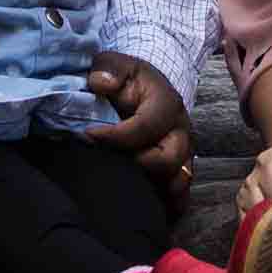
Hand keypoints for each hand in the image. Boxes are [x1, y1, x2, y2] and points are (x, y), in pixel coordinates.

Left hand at [85, 51, 192, 206]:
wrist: (147, 89)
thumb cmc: (128, 79)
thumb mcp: (115, 64)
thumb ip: (107, 69)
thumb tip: (100, 83)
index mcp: (167, 104)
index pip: (145, 126)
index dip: (115, 135)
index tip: (88, 135)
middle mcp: (181, 132)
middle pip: (168, 160)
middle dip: (135, 165)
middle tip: (107, 163)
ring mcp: (184, 155)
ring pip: (178, 183)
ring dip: (151, 189)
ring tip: (121, 188)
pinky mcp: (179, 172)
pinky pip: (180, 198)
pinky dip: (165, 207)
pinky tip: (141, 208)